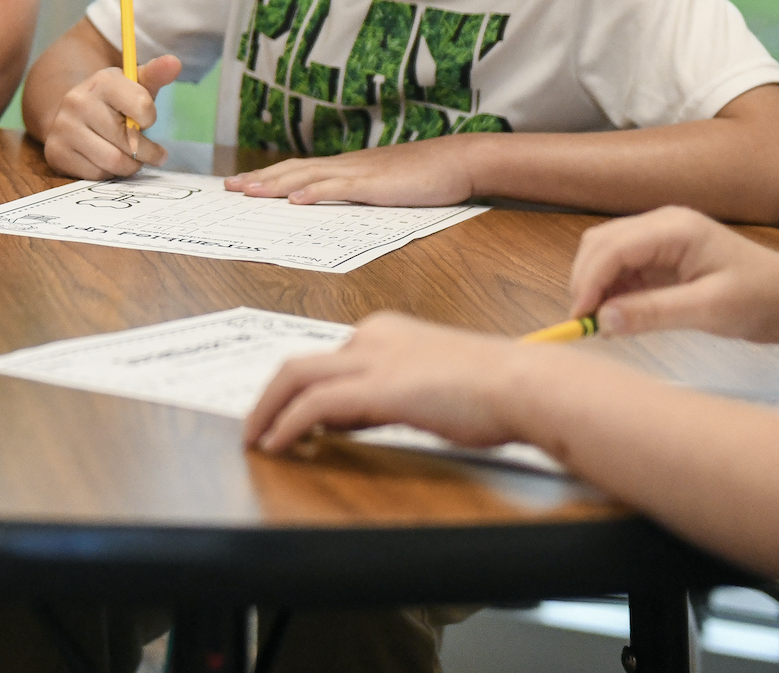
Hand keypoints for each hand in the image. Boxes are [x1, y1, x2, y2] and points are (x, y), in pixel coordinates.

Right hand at [40, 55, 181, 179]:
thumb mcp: (133, 86)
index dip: (149, 118)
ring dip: (130, 166)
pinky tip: (108, 162)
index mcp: (102, 80)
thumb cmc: (112, 102)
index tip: (145, 120)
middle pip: (130, 141)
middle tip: (154, 154)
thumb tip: (174, 62)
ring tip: (133, 160)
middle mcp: (78, 101)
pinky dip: (109, 174)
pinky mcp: (56, 151)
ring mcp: (64, 127)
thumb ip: (156, 75)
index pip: (143, 106)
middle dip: (147, 152)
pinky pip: (96, 175)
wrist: (70, 114)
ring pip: (114, 161)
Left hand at [224, 139, 478, 206]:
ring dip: (276, 183)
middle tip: (231, 187)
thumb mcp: (383, 185)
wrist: (458, 160)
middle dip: (260, 178)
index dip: (269, 176)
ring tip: (250, 191)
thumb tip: (333, 203)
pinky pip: (340, 188)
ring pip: (308, 176)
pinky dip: (316, 192)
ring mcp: (360, 173)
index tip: (242, 183)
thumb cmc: (425, 176)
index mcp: (346, 167)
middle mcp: (346, 165)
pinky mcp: (376, 184)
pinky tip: (297, 200)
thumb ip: (357, 192)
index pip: (298, 169)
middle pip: (294, 169)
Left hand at [245, 313, 534, 453]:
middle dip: (270, 398)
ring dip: (267, 411)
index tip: (304, 424)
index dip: (309, 395)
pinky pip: (313, 406)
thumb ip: (391, 394)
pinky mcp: (376, 388)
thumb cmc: (495, 391)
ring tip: (255, 440)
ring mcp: (372, 360)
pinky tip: (279, 446)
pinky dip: (288, 425)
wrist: (523, 384)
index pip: (330, 362)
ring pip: (294, 378)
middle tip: (256, 428)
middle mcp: (372, 337)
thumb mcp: (432, 384)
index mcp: (387, 332)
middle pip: (299, 364)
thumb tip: (353, 418)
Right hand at [567, 206, 778, 339]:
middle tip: (584, 324)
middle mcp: (662, 224)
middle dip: (586, 281)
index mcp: (675, 229)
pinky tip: (617, 315)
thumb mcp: (709, 310)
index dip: (589, 281)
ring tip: (599, 323)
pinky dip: (612, 289)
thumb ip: (653, 313)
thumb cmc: (761, 300)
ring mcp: (662, 237)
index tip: (580, 319)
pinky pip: (624, 267)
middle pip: (601, 244)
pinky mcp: (663, 255)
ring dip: (596, 285)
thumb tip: (602, 321)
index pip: (613, 247)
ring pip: (607, 253)